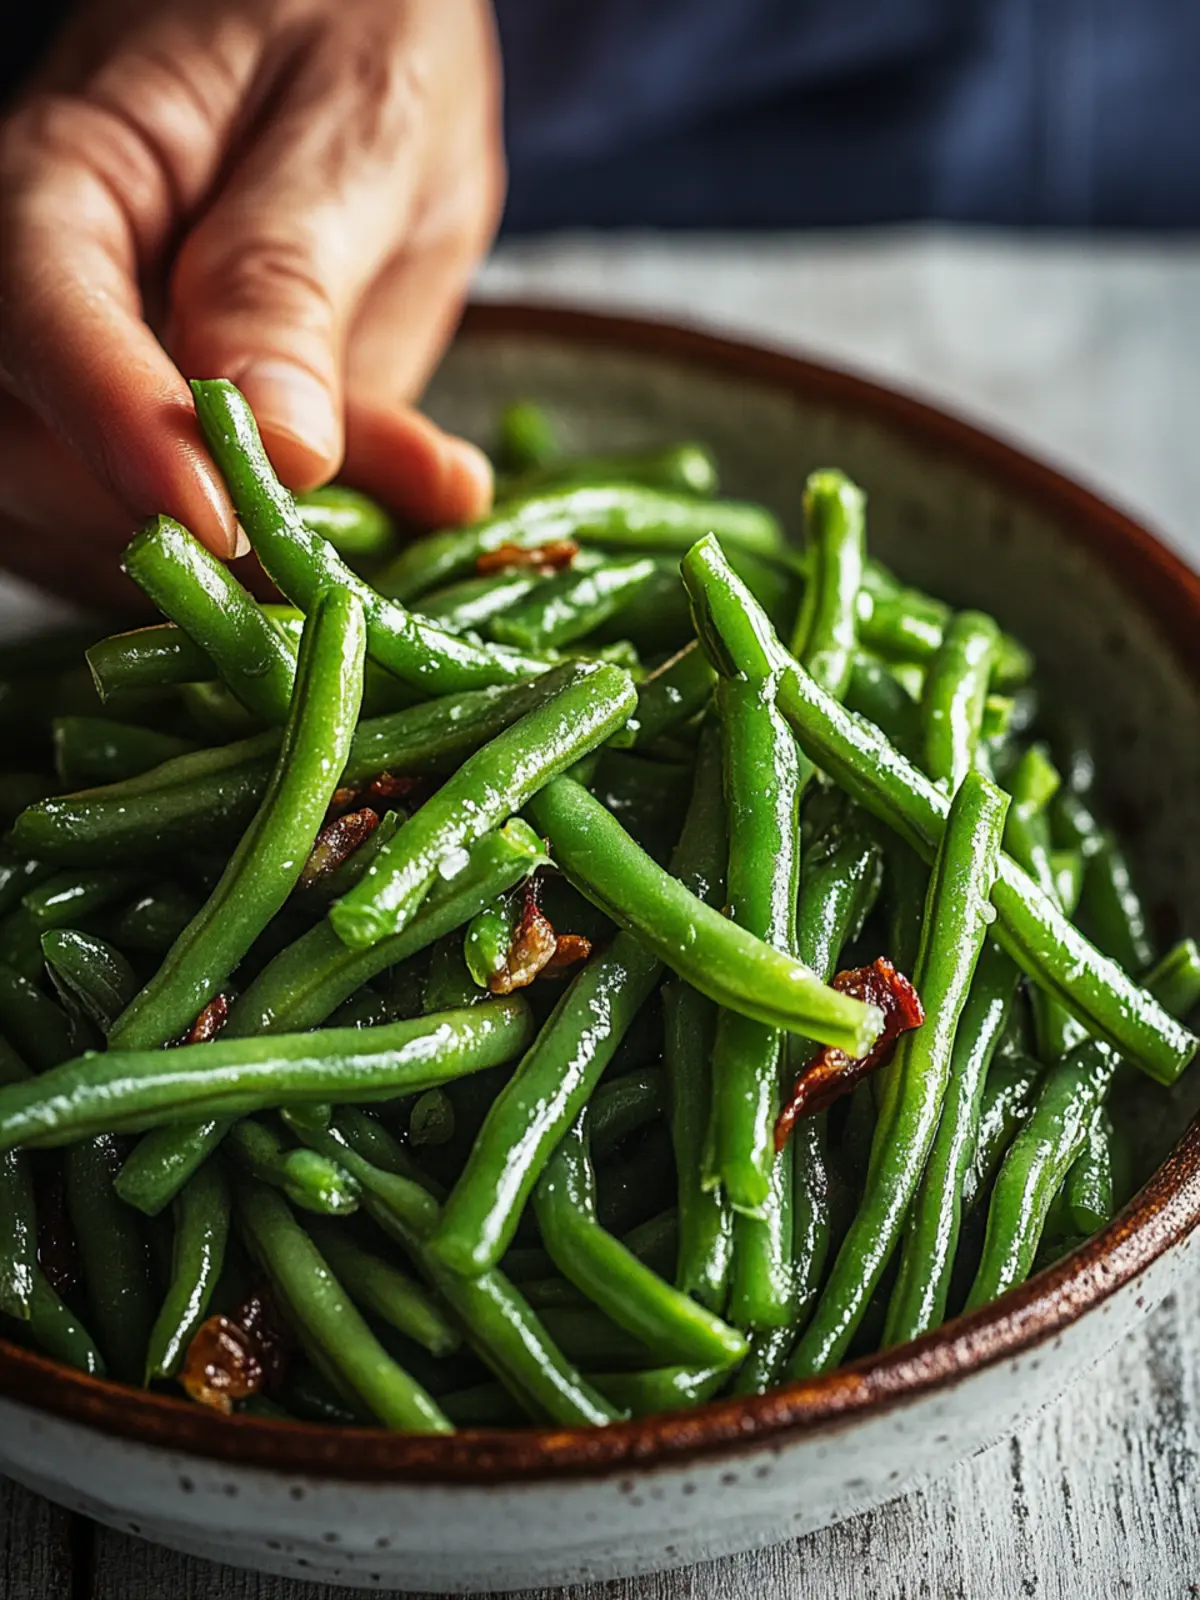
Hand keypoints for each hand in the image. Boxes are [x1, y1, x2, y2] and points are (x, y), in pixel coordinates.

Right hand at [0, 0, 502, 606]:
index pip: (36, 319)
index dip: (117, 428)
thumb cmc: (347, 19)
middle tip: (349, 544)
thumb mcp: (347, 118)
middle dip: (202, 530)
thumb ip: (290, 270)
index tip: (217, 514)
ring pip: (139, 525)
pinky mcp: (201, 439)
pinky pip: (239, 528)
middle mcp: (67, 301)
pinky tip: (439, 490)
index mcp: (64, 182)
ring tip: (432, 490)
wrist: (366, 28)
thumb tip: (274, 439)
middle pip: (54, 462)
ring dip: (282, 556)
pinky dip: (336, 537)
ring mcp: (125, 382)